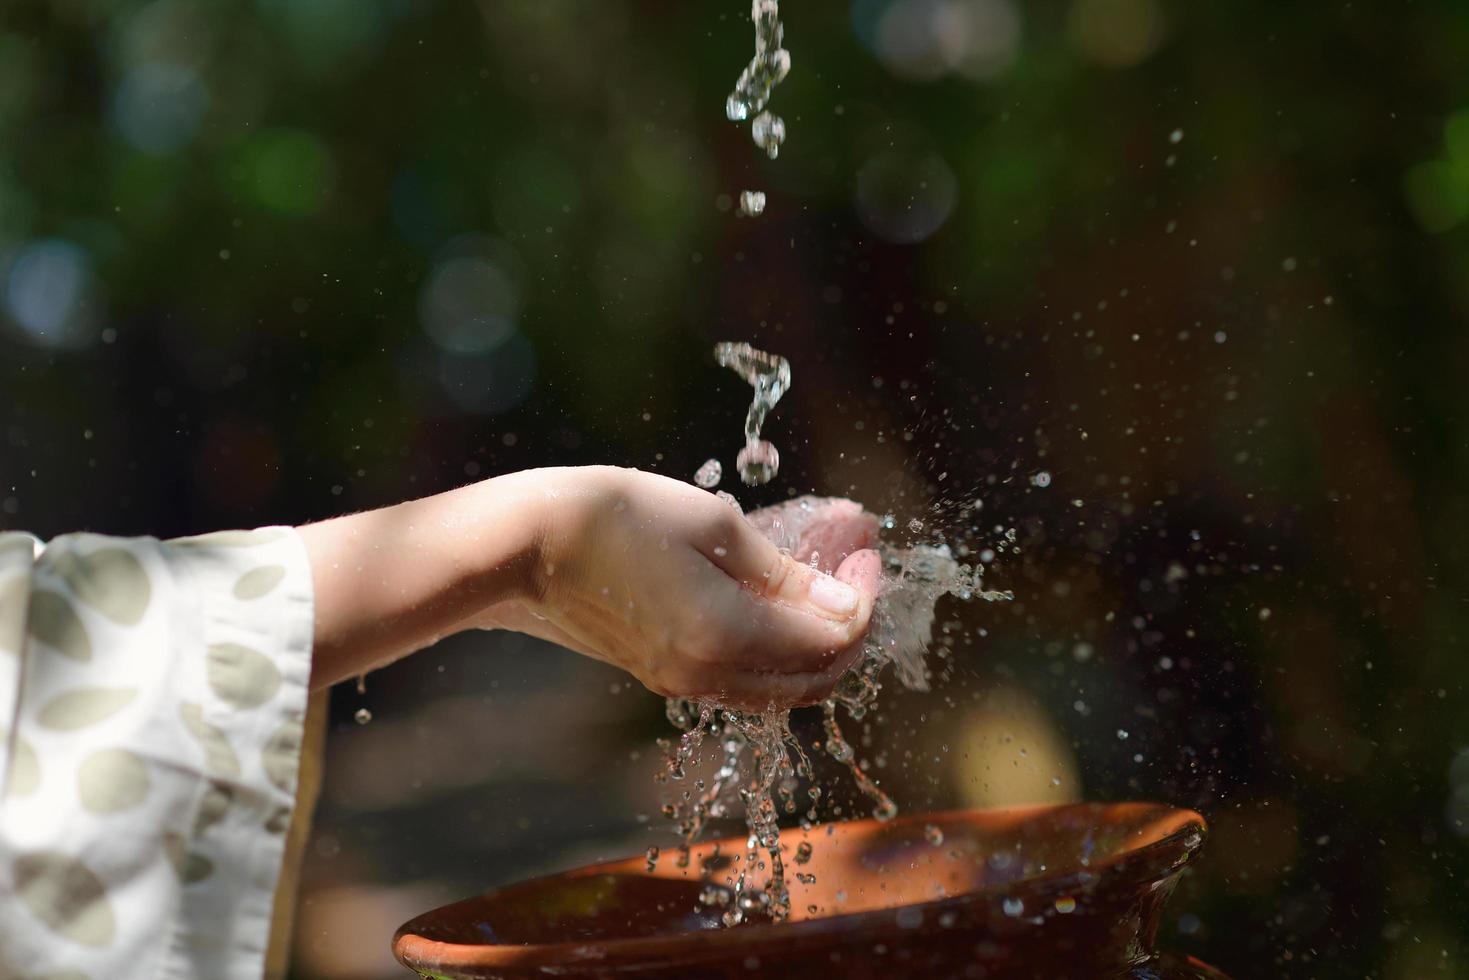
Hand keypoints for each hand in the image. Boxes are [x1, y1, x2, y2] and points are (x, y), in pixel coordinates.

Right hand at [479, 467, 881, 708]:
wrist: (526, 544)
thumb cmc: (617, 515)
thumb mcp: (712, 525)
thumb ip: (783, 572)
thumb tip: (845, 602)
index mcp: (726, 636)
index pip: (833, 638)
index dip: (864, 596)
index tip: (866, 548)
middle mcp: (708, 675)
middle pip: (814, 678)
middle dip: (850, 627)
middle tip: (855, 570)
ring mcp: (681, 681)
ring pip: (778, 687)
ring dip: (814, 643)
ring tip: (823, 583)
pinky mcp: (660, 673)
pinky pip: (741, 679)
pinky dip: (775, 650)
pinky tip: (774, 600)